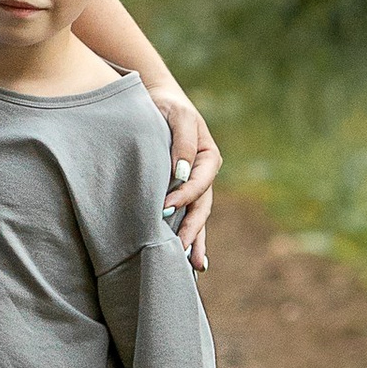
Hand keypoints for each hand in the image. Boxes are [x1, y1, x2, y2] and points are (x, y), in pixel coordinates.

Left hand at [147, 86, 220, 264]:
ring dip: (195, 241)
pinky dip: (189, 235)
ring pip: (197, 217)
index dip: (184, 196)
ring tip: (194, 267)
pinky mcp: (180, 192)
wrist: (158, 100)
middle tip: (180, 251)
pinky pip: (187, 216)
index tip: (164, 207)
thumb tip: (181, 172)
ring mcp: (194, 186)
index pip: (199, 184)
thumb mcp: (179, 118)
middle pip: (201, 208)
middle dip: (193, 230)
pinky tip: (188, 258)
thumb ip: (182, 143)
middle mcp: (204, 176)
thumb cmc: (168, 107)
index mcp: (209, 159)